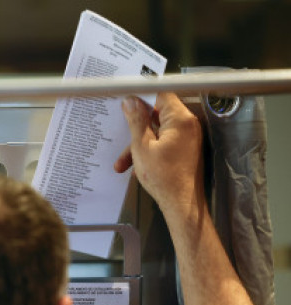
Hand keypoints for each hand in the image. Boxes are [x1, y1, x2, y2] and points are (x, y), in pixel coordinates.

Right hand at [114, 92, 205, 220]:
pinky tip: (136, 165)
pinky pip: (164, 141)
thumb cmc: (165, 178)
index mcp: (180, 119)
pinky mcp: (185, 148)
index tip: (127, 101)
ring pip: (158, 131)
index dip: (142, 96)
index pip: (161, 94)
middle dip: (137, 127)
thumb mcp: (142, 147)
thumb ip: (136, 121)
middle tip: (121, 132)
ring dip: (139, 143)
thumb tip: (131, 102)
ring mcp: (188, 137)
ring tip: (124, 161)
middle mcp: (188, 125)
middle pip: (157, 114)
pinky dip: (150, 150)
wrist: (182, 203)